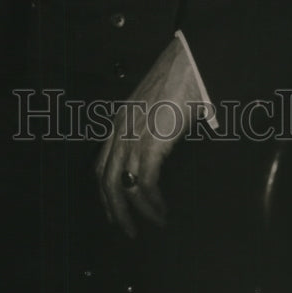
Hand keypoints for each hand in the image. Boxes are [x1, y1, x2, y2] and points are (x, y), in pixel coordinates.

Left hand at [94, 37, 201, 237]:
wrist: (189, 62)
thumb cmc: (178, 79)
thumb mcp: (154, 105)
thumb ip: (149, 126)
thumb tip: (158, 149)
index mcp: (119, 121)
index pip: (101, 164)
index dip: (104, 191)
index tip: (113, 210)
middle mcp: (120, 130)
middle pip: (106, 180)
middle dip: (115, 210)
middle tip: (127, 230)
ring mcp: (133, 135)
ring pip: (123, 186)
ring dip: (137, 211)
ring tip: (152, 224)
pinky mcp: (151, 141)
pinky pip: (146, 182)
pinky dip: (153, 202)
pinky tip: (162, 211)